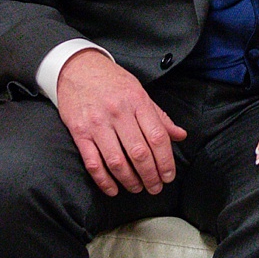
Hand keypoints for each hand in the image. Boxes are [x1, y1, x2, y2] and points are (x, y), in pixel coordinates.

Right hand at [54, 49, 184, 196]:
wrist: (77, 68)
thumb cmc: (112, 81)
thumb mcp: (139, 92)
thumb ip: (159, 116)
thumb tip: (180, 135)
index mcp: (137, 102)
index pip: (157, 137)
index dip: (166, 161)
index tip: (169, 175)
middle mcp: (118, 113)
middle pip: (139, 153)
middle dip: (150, 176)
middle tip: (155, 187)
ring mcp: (97, 124)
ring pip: (117, 161)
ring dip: (130, 181)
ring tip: (137, 188)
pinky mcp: (79, 132)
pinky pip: (93, 163)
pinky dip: (103, 181)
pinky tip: (113, 189)